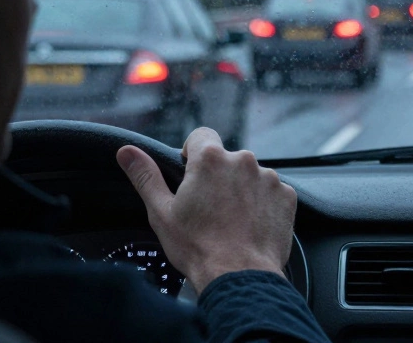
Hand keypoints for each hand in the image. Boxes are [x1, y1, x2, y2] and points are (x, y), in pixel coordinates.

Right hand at [116, 128, 296, 292]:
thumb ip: (145, 176)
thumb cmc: (198, 247)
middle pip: (227, 159)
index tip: (190, 175)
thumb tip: (126, 151)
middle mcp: (244, 161)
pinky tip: (250, 226)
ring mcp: (269, 178)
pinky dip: (262, 205)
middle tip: (209, 208)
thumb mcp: (162, 212)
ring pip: (250, 176)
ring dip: (241, 190)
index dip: (193, 153)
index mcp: (211, 159)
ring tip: (231, 221)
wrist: (240, 276)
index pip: (201, 135)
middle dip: (218, 177)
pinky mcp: (287, 196)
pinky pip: (271, 193)